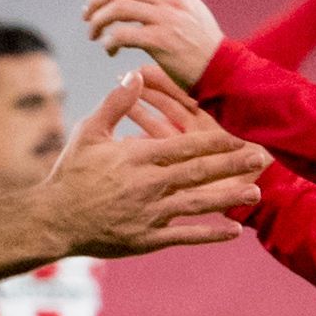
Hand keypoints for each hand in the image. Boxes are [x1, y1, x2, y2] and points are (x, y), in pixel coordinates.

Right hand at [38, 74, 263, 258]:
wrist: (53, 219)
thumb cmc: (71, 173)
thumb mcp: (89, 132)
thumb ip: (115, 105)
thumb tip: (135, 75)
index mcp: (137, 158)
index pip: (184, 145)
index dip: (215, 141)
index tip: (240, 135)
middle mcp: (148, 185)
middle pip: (199, 173)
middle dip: (233, 164)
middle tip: (262, 158)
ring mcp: (149, 214)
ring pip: (197, 204)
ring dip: (229, 198)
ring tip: (255, 193)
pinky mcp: (146, 239)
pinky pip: (184, 236)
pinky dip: (210, 234)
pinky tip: (233, 231)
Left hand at [76, 0, 223, 90]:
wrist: (222, 70)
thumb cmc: (200, 46)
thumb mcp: (188, 11)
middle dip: (95, 1)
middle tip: (87, 18)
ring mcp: (168, 18)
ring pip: (117, 8)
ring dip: (98, 21)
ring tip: (94, 35)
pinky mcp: (162, 41)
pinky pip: (122, 34)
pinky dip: (109, 42)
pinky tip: (110, 51)